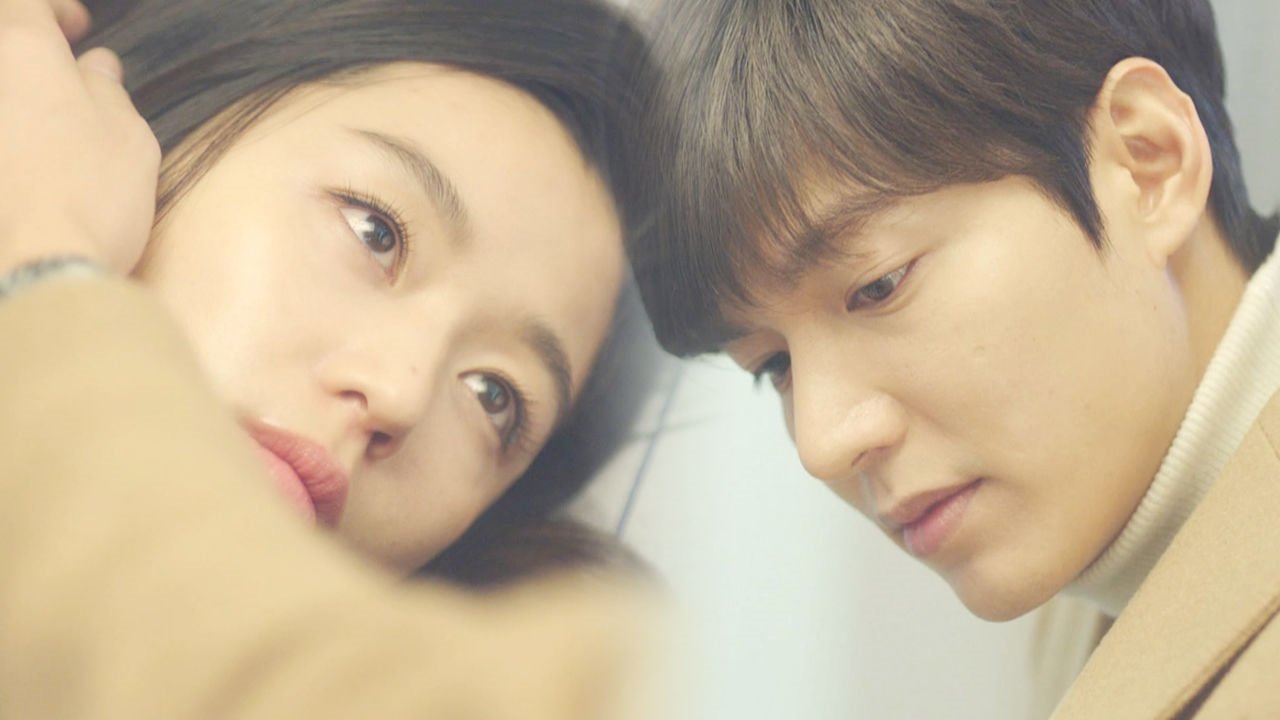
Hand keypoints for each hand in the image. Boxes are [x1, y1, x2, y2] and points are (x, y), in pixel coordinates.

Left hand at [0, 0, 158, 274]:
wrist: (37, 272)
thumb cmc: (93, 195)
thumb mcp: (128, 137)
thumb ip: (106, 91)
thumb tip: (94, 68)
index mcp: (20, 50)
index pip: (24, 2)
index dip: (52, 10)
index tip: (76, 32)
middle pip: (2, 51)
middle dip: (28, 62)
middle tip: (59, 82)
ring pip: (0, 102)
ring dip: (18, 107)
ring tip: (46, 133)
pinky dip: (11, 143)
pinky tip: (26, 171)